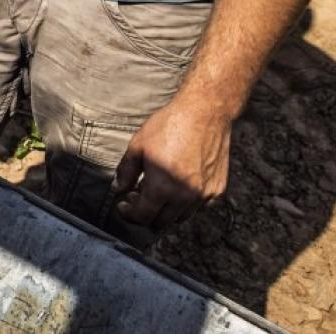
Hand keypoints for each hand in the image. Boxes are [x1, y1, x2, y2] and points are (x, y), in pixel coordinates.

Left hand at [113, 96, 231, 229]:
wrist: (204, 113)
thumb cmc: (168, 126)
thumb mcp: (137, 146)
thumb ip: (125, 171)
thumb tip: (118, 189)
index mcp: (162, 188)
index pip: (143, 216)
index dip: (129, 214)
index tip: (123, 205)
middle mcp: (185, 197)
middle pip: (161, 222)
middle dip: (146, 213)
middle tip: (137, 197)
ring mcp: (204, 195)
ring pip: (180, 217)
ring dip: (166, 210)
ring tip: (156, 191)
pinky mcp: (218, 189)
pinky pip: (199, 207)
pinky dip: (185, 203)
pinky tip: (177, 186)